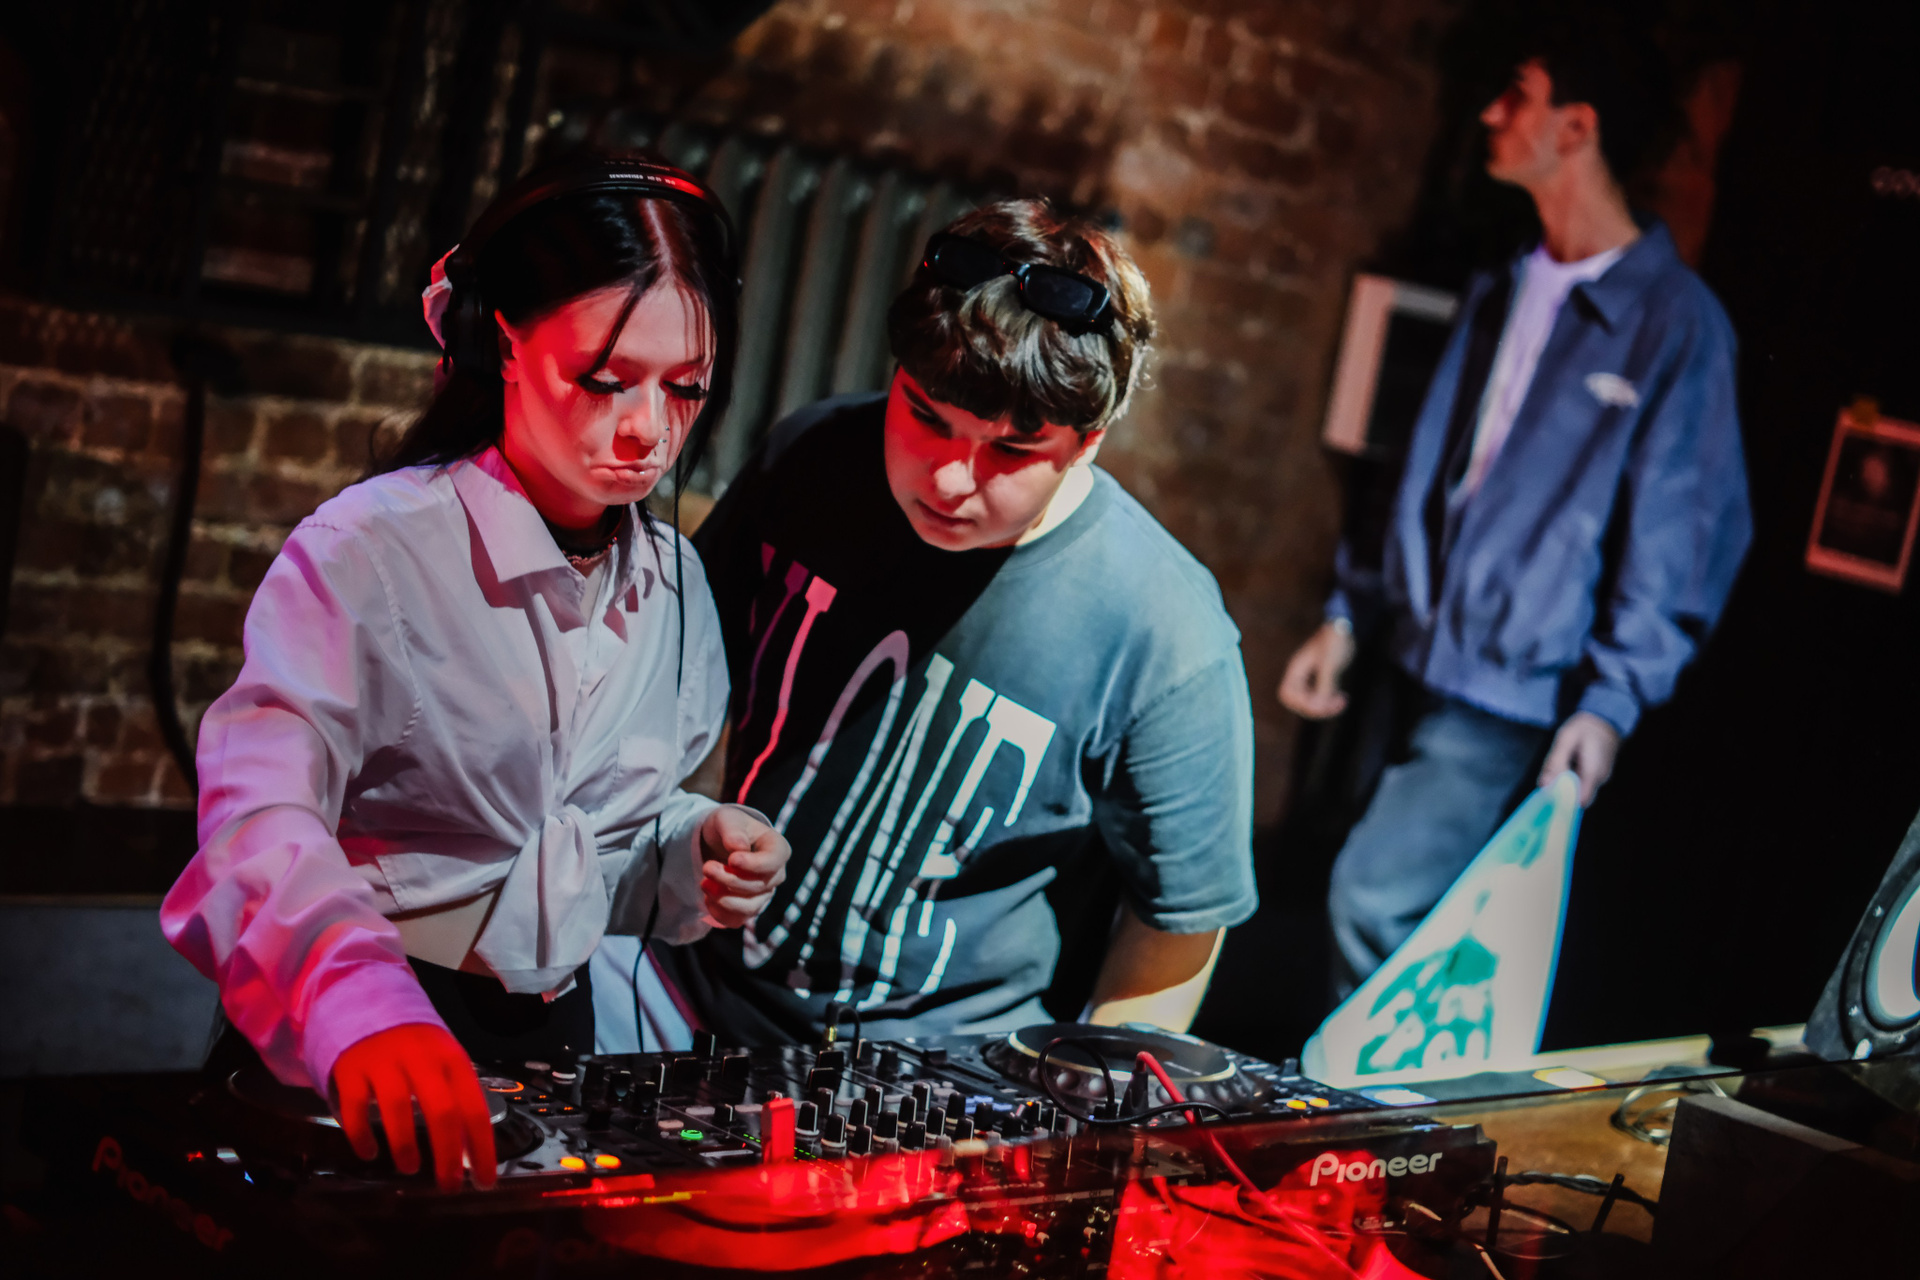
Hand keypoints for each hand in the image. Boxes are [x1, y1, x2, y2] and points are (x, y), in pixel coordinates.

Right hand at [331, 1023, 496, 1191]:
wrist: (366, 1002)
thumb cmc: (415, 1045)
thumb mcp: (443, 1060)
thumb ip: (455, 1097)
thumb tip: (469, 1152)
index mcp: (452, 1058)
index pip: (474, 1107)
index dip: (482, 1147)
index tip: (484, 1181)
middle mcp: (421, 1058)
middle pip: (442, 1111)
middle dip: (448, 1155)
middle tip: (449, 1186)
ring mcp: (384, 1061)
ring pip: (398, 1110)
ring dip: (405, 1147)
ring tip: (410, 1169)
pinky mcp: (350, 1068)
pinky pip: (355, 1109)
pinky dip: (362, 1136)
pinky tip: (369, 1153)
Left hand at [699, 805, 789, 927]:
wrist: (718, 844)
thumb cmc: (729, 827)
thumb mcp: (728, 819)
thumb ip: (733, 830)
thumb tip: (738, 847)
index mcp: (778, 849)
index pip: (773, 862)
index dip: (754, 864)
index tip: (731, 859)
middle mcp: (776, 875)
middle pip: (759, 886)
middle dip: (729, 880)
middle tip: (706, 867)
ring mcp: (764, 895)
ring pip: (749, 908)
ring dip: (723, 899)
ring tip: (704, 884)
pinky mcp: (748, 909)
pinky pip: (736, 920)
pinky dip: (719, 912)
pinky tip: (706, 897)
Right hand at [1277, 621, 1357, 718]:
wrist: (1345, 626)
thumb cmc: (1334, 640)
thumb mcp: (1330, 664)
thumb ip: (1324, 686)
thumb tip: (1318, 706)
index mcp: (1296, 668)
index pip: (1287, 694)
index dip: (1300, 703)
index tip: (1320, 702)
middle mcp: (1300, 674)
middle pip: (1299, 701)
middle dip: (1317, 708)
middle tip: (1336, 704)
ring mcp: (1310, 676)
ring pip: (1312, 701)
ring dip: (1326, 706)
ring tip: (1343, 702)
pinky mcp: (1321, 677)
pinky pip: (1321, 696)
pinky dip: (1331, 700)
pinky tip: (1343, 698)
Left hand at [1539, 711, 1621, 805]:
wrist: (1605, 719)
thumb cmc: (1585, 727)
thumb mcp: (1566, 739)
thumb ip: (1555, 762)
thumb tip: (1543, 785)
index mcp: (1593, 772)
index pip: (1581, 800)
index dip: (1565, 801)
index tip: (1550, 793)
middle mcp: (1600, 779)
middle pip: (1579, 797)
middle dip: (1563, 792)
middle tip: (1551, 776)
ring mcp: (1601, 778)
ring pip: (1581, 791)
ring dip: (1566, 784)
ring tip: (1560, 766)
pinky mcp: (1599, 775)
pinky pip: (1584, 784)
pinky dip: (1572, 779)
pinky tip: (1568, 765)